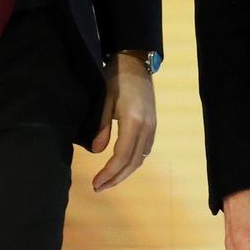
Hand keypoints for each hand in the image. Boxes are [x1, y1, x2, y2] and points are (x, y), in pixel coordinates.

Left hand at [89, 53, 156, 190]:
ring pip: (140, 158)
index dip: (109, 173)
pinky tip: (121, 165)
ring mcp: (152, 127)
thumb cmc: (116, 78)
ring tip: (108, 181)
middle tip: (99, 188)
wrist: (135, 62)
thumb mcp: (104, 101)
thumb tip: (96, 152)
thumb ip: (101, 127)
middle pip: (132, 162)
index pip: (121, 156)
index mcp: (134, 122)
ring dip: (125, 172)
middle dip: (116, 178)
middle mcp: (147, 128)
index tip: (96, 183)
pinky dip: (132, 161)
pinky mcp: (153, 124)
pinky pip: (144, 150)